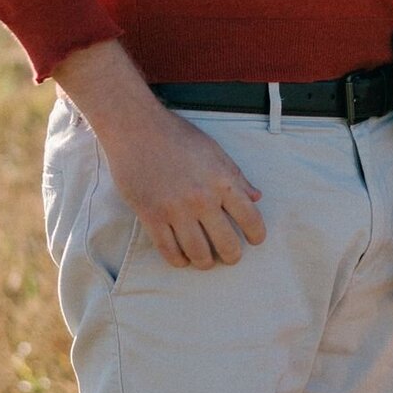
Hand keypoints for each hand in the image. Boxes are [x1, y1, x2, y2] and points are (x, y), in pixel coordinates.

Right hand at [56, 42, 265, 268]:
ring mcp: (176, 210)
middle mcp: (202, 199)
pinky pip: (169, 251)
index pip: (250, 218)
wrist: (136, 129)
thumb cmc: (177, 136)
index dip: (256, 235)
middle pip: (226, 244)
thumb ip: (236, 176)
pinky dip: (179, 261)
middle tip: (230, 256)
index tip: (254, 240)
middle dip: (232, 256)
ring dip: (206, 263)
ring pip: (198, 253)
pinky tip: (182, 259)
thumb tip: (256, 198)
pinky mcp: (151, 216)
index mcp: (222, 181)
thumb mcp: (214, 151)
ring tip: (206, 261)